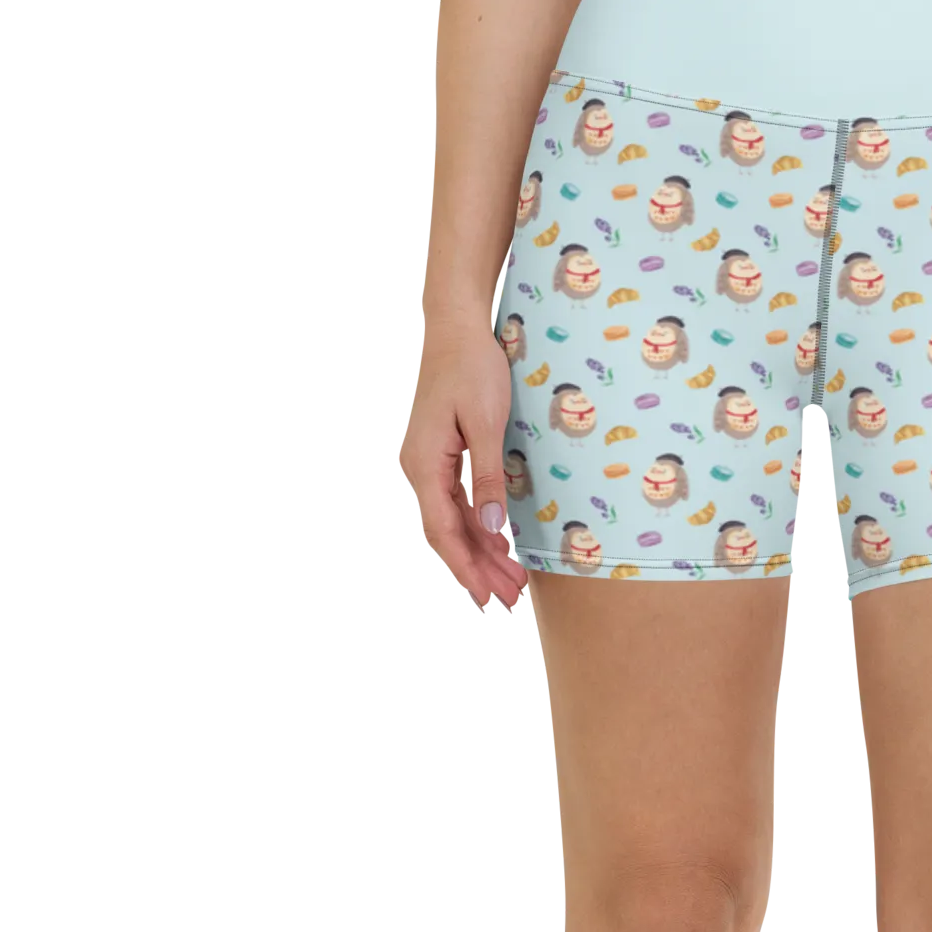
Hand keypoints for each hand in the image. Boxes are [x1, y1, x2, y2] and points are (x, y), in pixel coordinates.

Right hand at [401, 321, 529, 614]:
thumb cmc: (473, 369)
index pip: (444, 529)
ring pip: (454, 522)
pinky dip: (479, 529)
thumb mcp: (486, 423)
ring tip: (511, 583)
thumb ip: (487, 477)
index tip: (484, 595)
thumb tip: (492, 525)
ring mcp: (429, 465)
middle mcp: (421, 470)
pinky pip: (458, 504)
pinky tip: (499, 547)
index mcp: (426, 464)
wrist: (457, 331)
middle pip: (448, 533)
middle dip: (478, 568)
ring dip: (481, 553)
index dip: (466, 566)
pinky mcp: (442, 459)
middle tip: (507, 600)